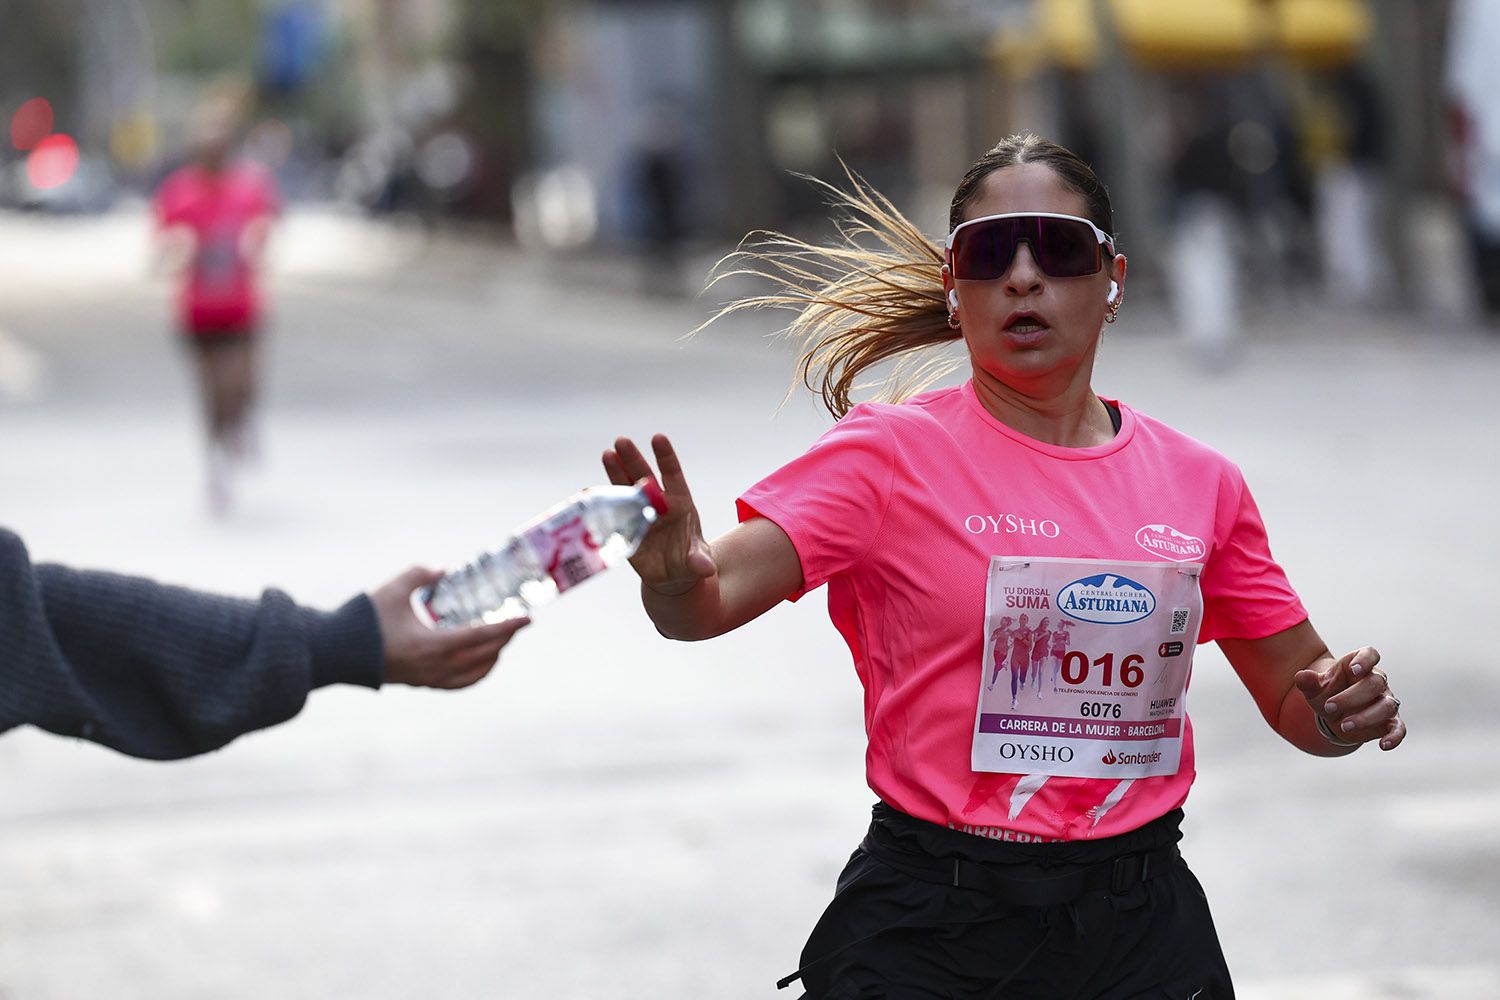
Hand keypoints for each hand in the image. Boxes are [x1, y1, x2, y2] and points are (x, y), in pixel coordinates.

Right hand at [370, 567, 527, 688]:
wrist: (338, 654)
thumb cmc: (365, 620)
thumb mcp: (395, 589)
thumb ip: (421, 574)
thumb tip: (444, 570)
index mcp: (433, 644)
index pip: (482, 636)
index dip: (507, 626)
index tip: (528, 618)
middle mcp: (436, 666)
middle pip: (484, 654)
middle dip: (505, 638)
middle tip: (519, 623)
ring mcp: (430, 678)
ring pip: (475, 672)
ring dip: (494, 656)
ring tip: (503, 640)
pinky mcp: (422, 683)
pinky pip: (460, 683)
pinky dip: (478, 673)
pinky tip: (483, 661)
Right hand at [602, 434, 715, 595]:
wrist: (672, 576)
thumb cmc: (689, 563)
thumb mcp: (697, 563)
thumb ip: (698, 562)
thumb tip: (705, 568)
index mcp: (680, 504)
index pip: (672, 475)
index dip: (665, 456)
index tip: (657, 437)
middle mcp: (658, 503)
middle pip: (644, 476)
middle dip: (633, 459)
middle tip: (621, 441)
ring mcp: (639, 513)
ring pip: (626, 487)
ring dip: (616, 471)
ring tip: (607, 454)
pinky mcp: (625, 527)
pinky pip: (612, 511)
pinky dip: (601, 501)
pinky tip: (588, 491)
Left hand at [1294, 646, 1404, 750]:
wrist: (1333, 713)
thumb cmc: (1326, 694)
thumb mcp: (1314, 688)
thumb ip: (1308, 682)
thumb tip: (1301, 676)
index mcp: (1357, 665)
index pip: (1370, 654)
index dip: (1365, 660)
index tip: (1354, 669)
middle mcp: (1376, 681)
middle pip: (1374, 683)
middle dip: (1351, 697)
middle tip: (1329, 708)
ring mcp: (1386, 700)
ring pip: (1387, 705)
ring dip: (1366, 717)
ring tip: (1344, 726)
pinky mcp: (1390, 721)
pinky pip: (1399, 728)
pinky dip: (1395, 737)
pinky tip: (1384, 745)